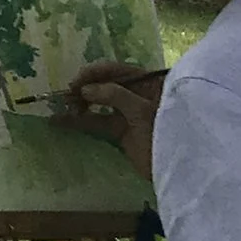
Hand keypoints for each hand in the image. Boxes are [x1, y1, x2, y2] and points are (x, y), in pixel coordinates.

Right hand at [56, 62, 166, 178]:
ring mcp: (130, 113)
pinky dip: (80, 121)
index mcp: (149, 82)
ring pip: (99, 103)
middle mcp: (138, 93)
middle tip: (67, 97)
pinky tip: (59, 121)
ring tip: (61, 107)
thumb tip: (85, 90)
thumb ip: (115, 95)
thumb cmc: (167, 132)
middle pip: (105, 84)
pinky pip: (98, 122)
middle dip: (84, 88)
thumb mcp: (142, 110)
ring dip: (79, 104)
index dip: (95, 73)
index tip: (76, 83)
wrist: (181, 170)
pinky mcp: (122, 132)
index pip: (117, 69)